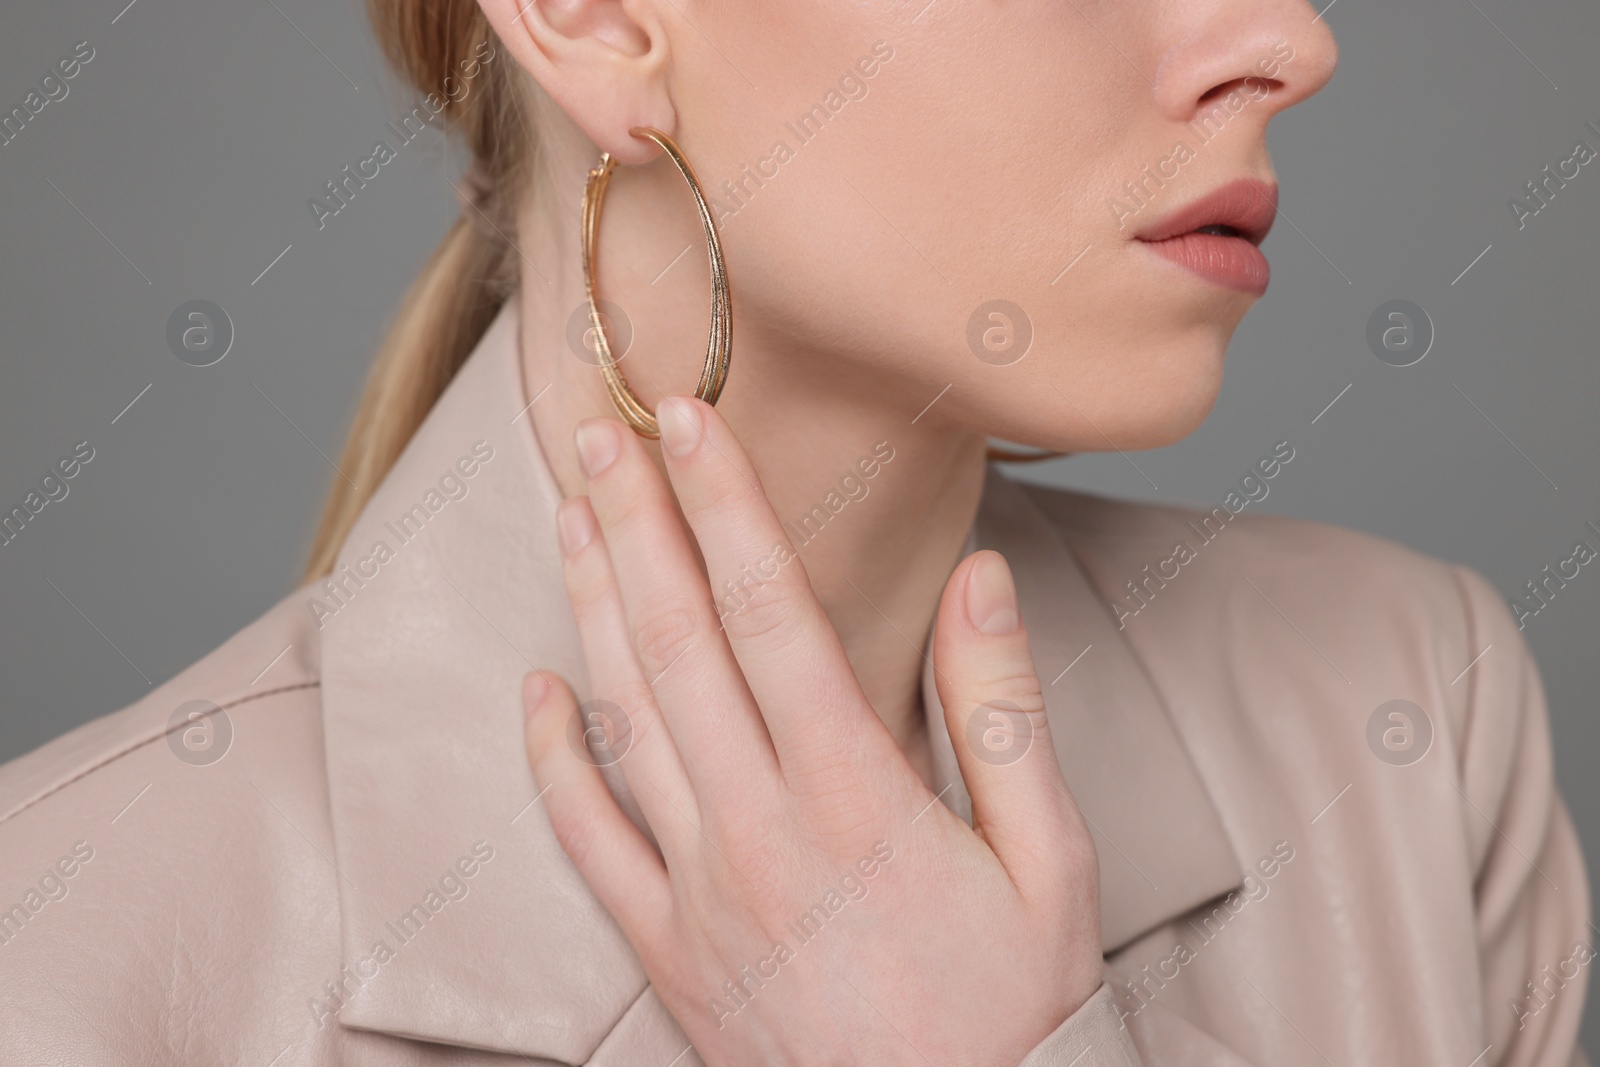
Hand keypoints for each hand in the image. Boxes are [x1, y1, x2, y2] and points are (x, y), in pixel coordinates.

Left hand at [522, 397, 1101, 1065]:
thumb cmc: (1016, 1008)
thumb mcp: (1051, 859)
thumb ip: (1002, 710)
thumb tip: (981, 575)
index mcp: (857, 796)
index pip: (771, 613)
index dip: (724, 505)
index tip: (688, 422)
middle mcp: (759, 831)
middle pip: (677, 643)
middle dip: (635, 524)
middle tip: (598, 431)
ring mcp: (699, 892)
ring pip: (623, 720)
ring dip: (589, 607)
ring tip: (569, 515)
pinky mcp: (666, 950)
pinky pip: (586, 843)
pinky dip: (552, 761)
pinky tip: (536, 689)